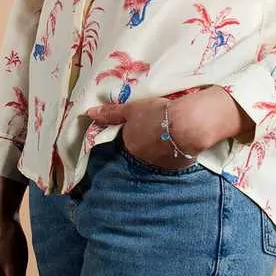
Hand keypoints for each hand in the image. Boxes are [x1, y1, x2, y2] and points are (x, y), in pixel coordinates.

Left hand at [85, 87, 246, 168]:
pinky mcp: (177, 166)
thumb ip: (111, 113)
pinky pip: (173, 159)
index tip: (144, 122)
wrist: (187, 124)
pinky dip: (175, 151)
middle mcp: (142, 158)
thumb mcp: (132, 108)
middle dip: (148, 140)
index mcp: (130, 144)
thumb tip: (88, 114)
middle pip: (143, 149)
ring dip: (162, 147)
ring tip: (172, 132)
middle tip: (158, 125)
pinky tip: (182, 140)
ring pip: (158, 155)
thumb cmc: (157, 113)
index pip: (128, 140)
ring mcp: (160, 164)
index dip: (136, 130)